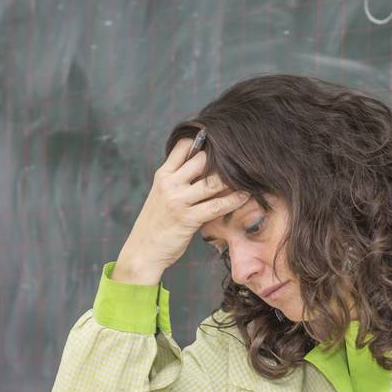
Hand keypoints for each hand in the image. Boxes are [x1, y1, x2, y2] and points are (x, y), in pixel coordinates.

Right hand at [113, 137, 249, 284]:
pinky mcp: (188, 219)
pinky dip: (234, 200)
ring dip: (233, 179)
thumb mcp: (162, 194)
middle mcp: (170, 184)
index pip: (183, 146)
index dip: (202, 141)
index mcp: (163, 175)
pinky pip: (217, 206)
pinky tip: (245, 196)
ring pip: (212, 182)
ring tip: (249, 176)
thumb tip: (206, 167)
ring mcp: (178, 201)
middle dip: (222, 159)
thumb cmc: (156, 223)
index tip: (220, 142)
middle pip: (201, 160)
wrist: (142, 250)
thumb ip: (179, 180)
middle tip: (242, 160)